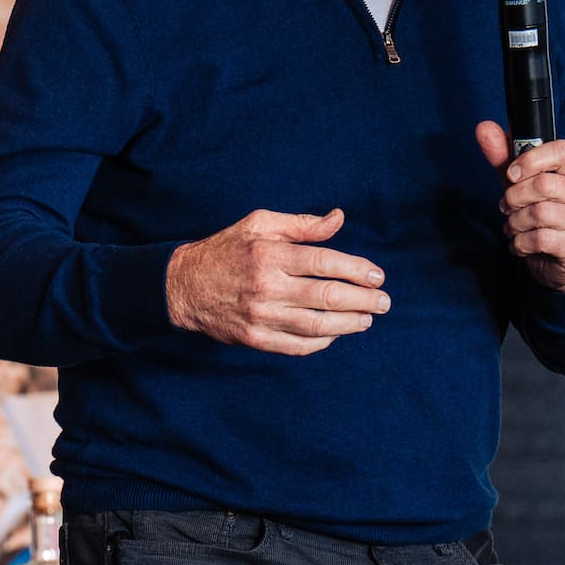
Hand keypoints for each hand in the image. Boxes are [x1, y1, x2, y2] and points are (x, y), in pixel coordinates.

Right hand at [165, 208, 387, 355]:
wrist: (181, 286)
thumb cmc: (225, 250)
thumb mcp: (258, 225)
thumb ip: (301, 224)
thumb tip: (339, 218)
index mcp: (269, 255)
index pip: (325, 263)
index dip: (357, 270)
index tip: (377, 276)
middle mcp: (266, 287)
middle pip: (328, 296)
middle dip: (364, 300)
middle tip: (383, 302)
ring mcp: (260, 316)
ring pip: (317, 325)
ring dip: (349, 324)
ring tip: (366, 319)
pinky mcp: (254, 338)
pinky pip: (297, 346)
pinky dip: (322, 342)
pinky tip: (335, 334)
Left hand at [476, 123, 564, 290]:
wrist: (557, 257)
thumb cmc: (539, 211)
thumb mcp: (519, 182)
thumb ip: (503, 156)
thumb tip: (484, 127)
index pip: (561, 150)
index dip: (529, 160)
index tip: (511, 174)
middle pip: (543, 184)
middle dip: (513, 196)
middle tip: (508, 206)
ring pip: (539, 213)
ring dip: (514, 223)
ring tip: (515, 226)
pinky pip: (540, 239)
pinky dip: (520, 243)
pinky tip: (522, 243)